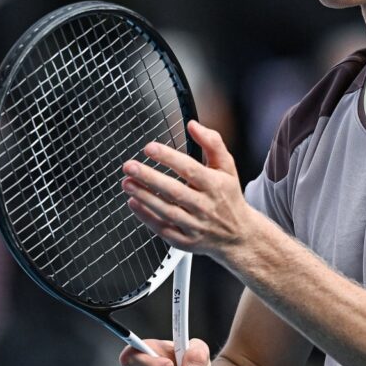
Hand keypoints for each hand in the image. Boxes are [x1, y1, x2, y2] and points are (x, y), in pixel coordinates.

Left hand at [121, 120, 254, 258]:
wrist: (238, 235)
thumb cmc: (228, 196)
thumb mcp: (227, 167)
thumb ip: (212, 143)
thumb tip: (193, 125)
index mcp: (215, 185)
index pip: (190, 169)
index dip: (169, 158)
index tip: (150, 148)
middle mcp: (205, 206)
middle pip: (174, 191)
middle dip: (149, 178)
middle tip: (130, 166)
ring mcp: (195, 226)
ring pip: (166, 212)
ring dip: (144, 197)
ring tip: (127, 183)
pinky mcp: (185, 241)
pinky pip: (163, 229)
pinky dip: (146, 217)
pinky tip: (133, 203)